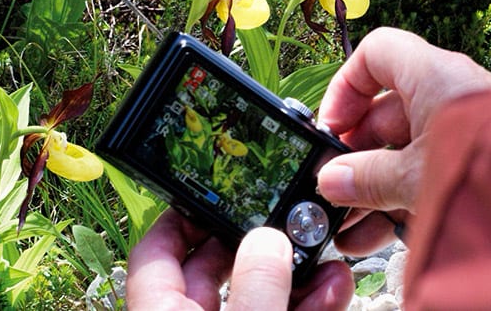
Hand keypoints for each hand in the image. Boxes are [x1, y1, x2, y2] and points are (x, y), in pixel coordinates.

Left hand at [126, 209, 352, 310]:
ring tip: (326, 254)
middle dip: (259, 242)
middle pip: (215, 269)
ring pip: (258, 296)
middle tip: (287, 218)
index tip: (217, 191)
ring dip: (296, 274)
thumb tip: (268, 240)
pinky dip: (309, 305)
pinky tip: (333, 288)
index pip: (156, 252)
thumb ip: (256, 286)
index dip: (184, 215)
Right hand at [317, 27, 490, 254]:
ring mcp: (463, 131)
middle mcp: (449, 95)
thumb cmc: (490, 168)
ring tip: (349, 223)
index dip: (347, 86)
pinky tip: (376, 234)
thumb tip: (331, 179)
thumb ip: (366, 178)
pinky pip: (427, 173)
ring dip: (372, 186)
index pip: (377, 54)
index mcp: (432, 76)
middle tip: (334, 185)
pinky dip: (400, 199)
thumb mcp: (412, 176)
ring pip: (404, 150)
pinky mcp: (475, 163)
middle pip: (385, 112)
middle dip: (355, 153)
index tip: (331, 126)